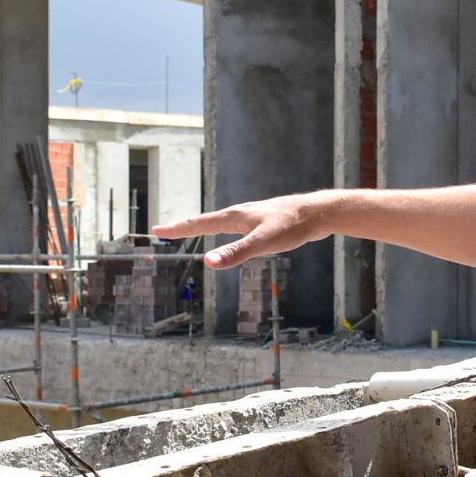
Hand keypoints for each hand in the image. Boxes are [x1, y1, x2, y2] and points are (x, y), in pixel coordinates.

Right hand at [153, 195, 327, 269]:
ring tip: (193, 229)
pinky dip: (225, 230)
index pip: (199, 224)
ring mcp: (253, 216)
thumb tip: (209, 263)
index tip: (157, 229)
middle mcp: (240, 213)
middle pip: (206, 220)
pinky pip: (237, 226)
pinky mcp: (265, 221)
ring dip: (203, 226)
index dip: (178, 228)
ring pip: (222, 222)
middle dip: (184, 226)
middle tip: (165, 230)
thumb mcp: (263, 243)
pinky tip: (234, 234)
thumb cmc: (292, 226)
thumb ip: (236, 253)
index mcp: (235, 217)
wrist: (319, 213)